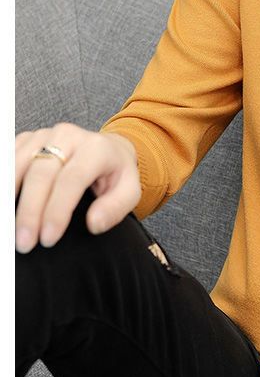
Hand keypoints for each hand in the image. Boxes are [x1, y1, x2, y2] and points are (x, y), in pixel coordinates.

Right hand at [15, 122, 140, 251]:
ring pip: (19, 164)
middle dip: (30, 211)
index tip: (48, 238)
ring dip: (9, 198)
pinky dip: (5, 182)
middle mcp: (69, 135)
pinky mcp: (27, 138)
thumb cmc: (116, 174)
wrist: (108, 148)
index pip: (72, 179)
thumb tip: (94, 224)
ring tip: (10, 228)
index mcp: (96, 148)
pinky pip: (9, 158)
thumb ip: (116, 207)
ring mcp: (45, 134)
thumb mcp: (130, 192)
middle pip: (42, 173)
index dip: (57, 210)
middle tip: (24, 242)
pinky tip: (7, 206)